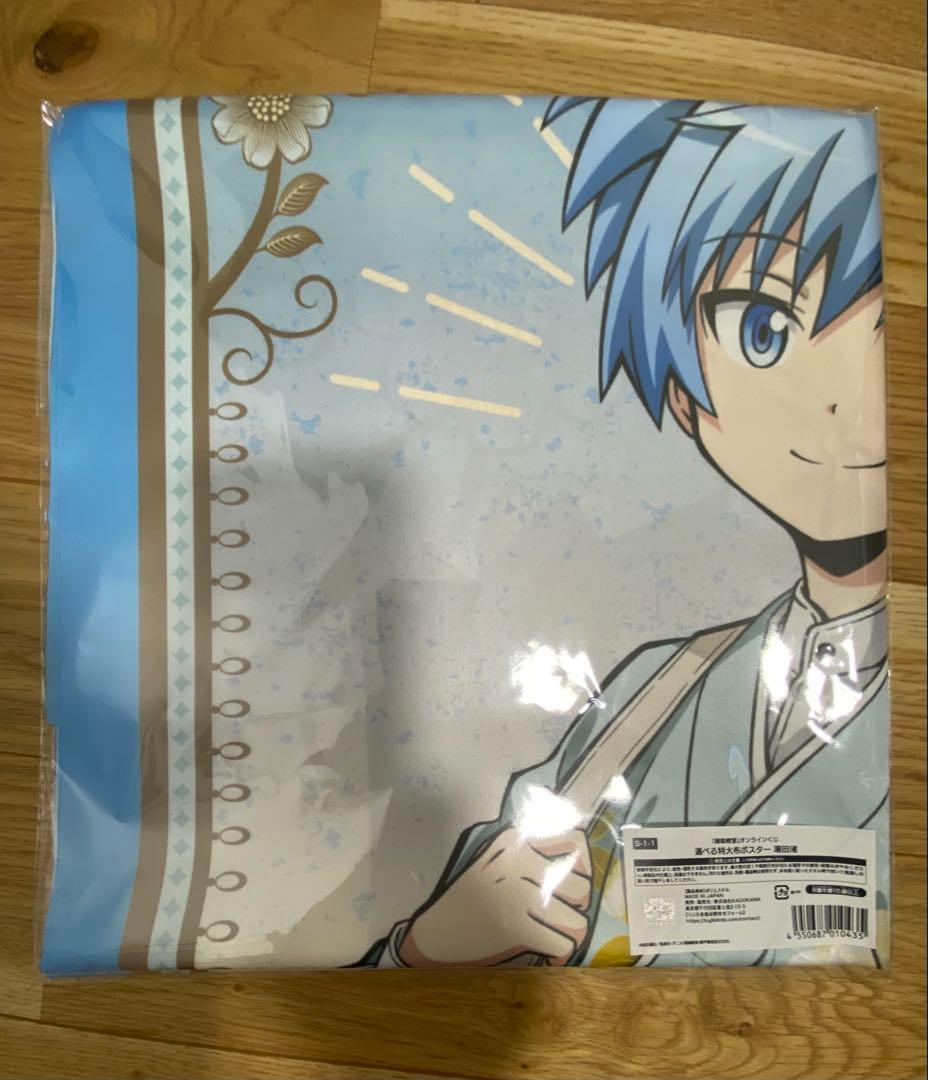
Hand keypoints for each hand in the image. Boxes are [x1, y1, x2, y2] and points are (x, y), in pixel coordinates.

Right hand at [398, 825, 592, 966]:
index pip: (574, 842)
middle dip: (575, 903)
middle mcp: (517, 863)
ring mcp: (516, 895)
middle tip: (557, 909)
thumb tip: (583, 853)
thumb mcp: (497, 857)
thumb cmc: (471, 894)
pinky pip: (563, 944)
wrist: (435, 931)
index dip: (580, 864)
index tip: (572, 876)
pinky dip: (558, 950)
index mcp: (514, 841)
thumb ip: (532, 849)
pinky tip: (544, 946)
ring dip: (568, 930)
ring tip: (551, 929)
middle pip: (581, 886)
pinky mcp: (515, 929)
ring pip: (577, 919)